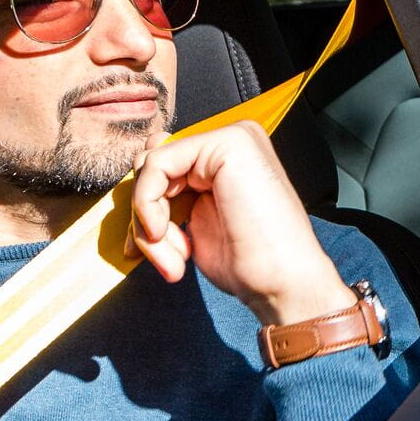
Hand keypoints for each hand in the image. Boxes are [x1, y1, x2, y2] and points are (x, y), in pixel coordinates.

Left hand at [125, 120, 354, 326]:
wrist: (283, 282)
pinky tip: (166, 233)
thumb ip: (170, 197)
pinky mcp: (227, 144)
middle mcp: (231, 142)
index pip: (163, 165)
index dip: (146, 208)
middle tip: (164, 258)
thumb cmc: (249, 263)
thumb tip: (135, 186)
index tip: (151, 249)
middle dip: (144, 217)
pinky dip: (148, 204)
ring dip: (147, 221)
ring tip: (172, 257)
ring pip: (151, 166)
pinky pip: (157, 165)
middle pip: (153, 165)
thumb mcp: (196, 223)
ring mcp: (232, 138)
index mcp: (227, 159)